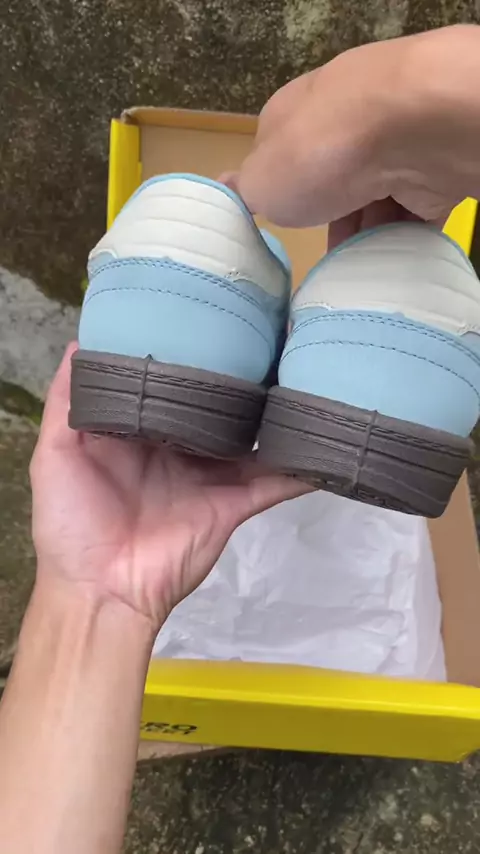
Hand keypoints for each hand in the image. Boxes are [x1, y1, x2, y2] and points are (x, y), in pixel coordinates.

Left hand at [30, 345, 307, 629]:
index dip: (187, 360)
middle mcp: (179, 452)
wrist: (101, 590)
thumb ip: (66, 403)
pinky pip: (272, 485)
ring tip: (306, 379)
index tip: (207, 320)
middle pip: (216, 412)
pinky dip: (299, 471)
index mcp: (141, 436)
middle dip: (239, 383)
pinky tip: (324, 447)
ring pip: (250, 442)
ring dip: (276, 419)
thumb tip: (79, 345)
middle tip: (270, 340)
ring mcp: (209, 479)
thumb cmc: (71, 522)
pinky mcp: (232, 506)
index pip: (170, 390)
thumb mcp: (55, 455)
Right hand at [231, 25, 479, 244]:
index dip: (279, 195)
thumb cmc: (318, 153)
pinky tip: (387, 265)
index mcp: (296, 115)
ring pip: (374, 201)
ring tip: (352, 276)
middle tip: (317, 266)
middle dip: (327, 223)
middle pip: (332, 183)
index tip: (277, 230)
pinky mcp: (432, 169)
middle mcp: (345, 120)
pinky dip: (399, 241)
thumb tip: (224, 186)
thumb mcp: (260, 181)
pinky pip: (412, 214)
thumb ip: (244, 190)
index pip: (281, 155)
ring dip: (363, 238)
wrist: (412, 129)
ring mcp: (392, 142)